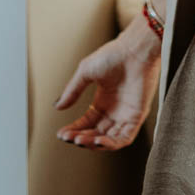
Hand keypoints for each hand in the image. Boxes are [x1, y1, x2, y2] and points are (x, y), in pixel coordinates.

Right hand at [54, 22, 161, 150]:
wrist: (133, 50)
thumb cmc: (113, 55)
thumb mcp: (86, 72)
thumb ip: (73, 90)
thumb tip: (57, 106)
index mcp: (102, 101)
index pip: (86, 123)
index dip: (74, 130)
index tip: (61, 134)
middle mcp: (113, 111)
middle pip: (95, 133)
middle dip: (81, 138)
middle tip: (70, 138)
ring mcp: (125, 115)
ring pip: (109, 139)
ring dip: (94, 143)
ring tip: (81, 140)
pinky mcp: (137, 117)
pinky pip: (125, 138)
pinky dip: (112, 144)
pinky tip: (98, 140)